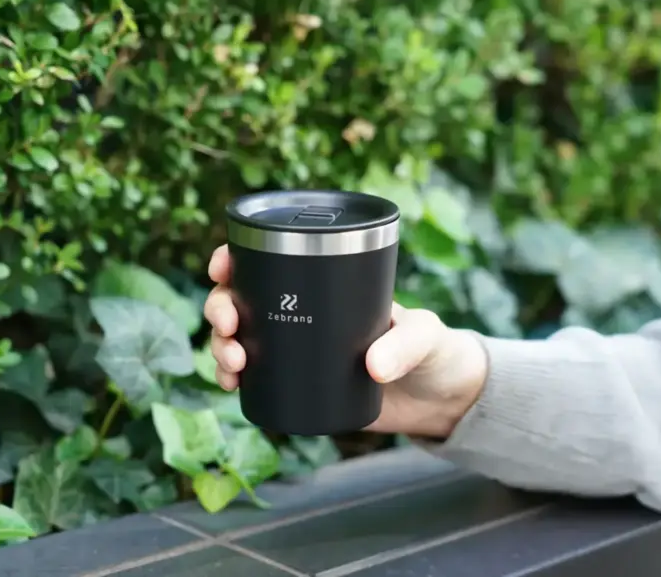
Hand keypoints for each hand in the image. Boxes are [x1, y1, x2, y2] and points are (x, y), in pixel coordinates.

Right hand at [203, 245, 488, 438]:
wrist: (440, 400)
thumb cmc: (436, 351)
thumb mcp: (427, 336)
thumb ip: (406, 345)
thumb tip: (372, 366)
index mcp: (327, 286)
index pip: (270, 262)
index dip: (235, 259)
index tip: (222, 267)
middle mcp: (304, 313)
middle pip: (241, 299)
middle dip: (220, 308)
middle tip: (230, 326)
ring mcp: (298, 349)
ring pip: (238, 337)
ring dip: (220, 345)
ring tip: (233, 364)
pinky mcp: (299, 385)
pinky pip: (253, 376)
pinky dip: (232, 377)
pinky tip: (231, 385)